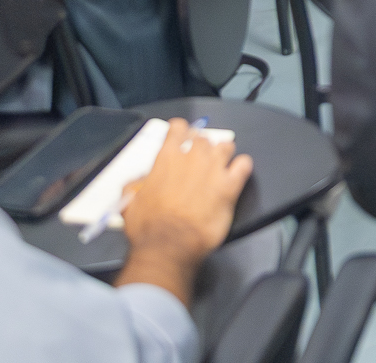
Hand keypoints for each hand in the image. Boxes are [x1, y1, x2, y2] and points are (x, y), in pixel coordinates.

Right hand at [116, 120, 252, 304]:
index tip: (182, 134)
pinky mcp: (231, 185)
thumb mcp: (130, 203)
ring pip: (226, 147)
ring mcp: (214, 169)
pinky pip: (244, 165)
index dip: (180, 130)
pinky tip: (237, 174)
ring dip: (222, 154)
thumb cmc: (147, 226)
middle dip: (202, 148)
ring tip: (219, 167)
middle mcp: (193, 158)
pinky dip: (242, 167)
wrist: (169, 245)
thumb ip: (135, 185)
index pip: (178, 129)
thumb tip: (138, 181)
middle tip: (199, 162)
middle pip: (203, 140)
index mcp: (167, 158)